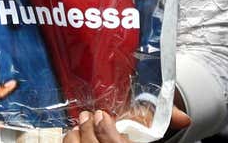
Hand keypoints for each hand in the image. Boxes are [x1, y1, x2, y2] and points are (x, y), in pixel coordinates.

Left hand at [58, 105, 186, 142]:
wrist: (136, 136)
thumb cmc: (142, 131)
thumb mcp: (154, 125)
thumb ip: (165, 118)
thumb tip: (184, 118)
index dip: (106, 131)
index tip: (102, 114)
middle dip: (89, 130)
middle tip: (88, 115)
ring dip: (77, 136)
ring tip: (79, 124)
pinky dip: (71, 141)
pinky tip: (73, 133)